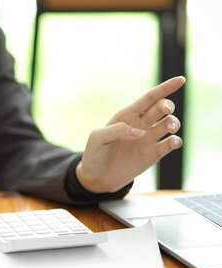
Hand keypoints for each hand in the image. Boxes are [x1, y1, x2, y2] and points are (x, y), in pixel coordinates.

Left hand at [76, 76, 185, 192]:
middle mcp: (141, 124)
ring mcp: (148, 139)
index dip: (165, 88)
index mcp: (127, 116)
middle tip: (165, 110)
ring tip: (169, 128)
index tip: (181, 79)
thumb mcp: (97, 138)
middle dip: (167, 105)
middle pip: (161, 108)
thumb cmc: (94, 154)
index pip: (150, 98)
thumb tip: (141, 132)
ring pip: (170, 123)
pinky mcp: (153, 154)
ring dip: (174, 122)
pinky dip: (176, 141)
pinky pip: (171, 143)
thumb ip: (117, 130)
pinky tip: (172, 142)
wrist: (96, 178)